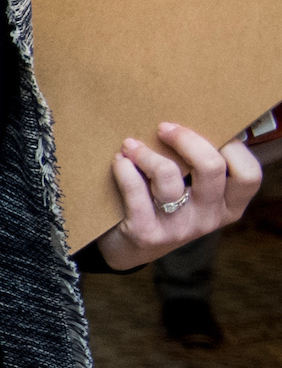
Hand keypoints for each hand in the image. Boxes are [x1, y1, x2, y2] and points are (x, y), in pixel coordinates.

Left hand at [98, 121, 262, 268]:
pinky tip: (119, 162)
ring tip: (130, 145)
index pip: (248, 175)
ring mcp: (178, 228)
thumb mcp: (192, 193)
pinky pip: (136, 193)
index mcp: (228, 206)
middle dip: (186, 139)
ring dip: (146, 154)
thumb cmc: (163, 206)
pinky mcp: (147, 233)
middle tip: (164, 127)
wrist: (129, 249)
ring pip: (168, 178)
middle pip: (211, 168)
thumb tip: (195, 118)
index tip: (207, 129)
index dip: (233, 148)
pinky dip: (125, 171)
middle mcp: (208, 218)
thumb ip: (199, 168)